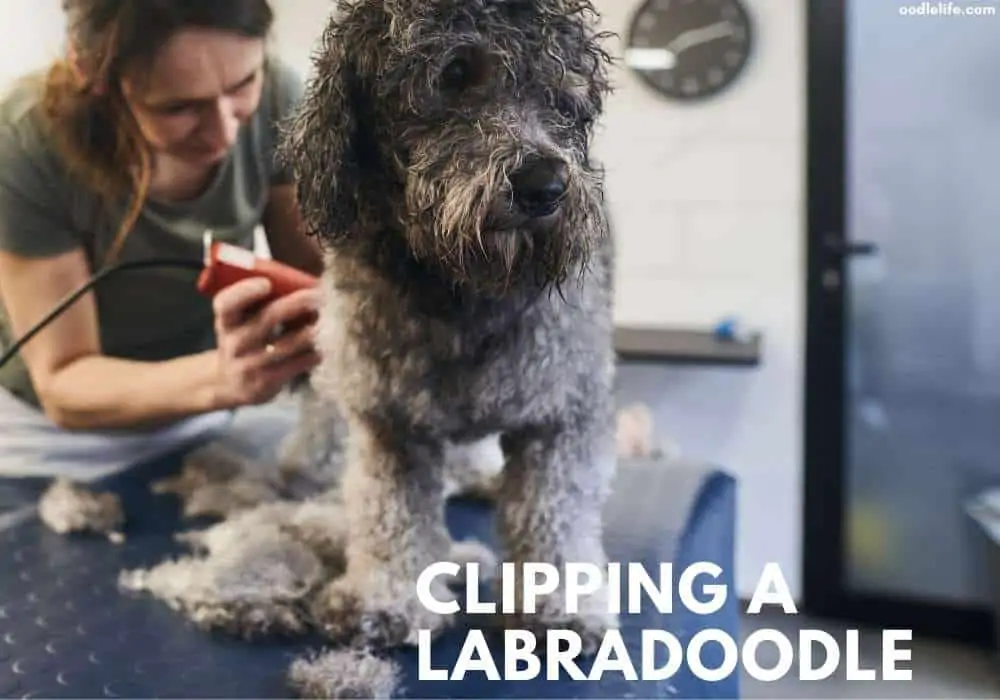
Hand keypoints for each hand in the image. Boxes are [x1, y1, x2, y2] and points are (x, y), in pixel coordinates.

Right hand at [211, 277, 320, 407]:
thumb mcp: (239, 321)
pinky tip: (325, 345)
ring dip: (312, 330)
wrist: (228, 383)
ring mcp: (250, 365)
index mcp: (226, 321)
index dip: (245, 292)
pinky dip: (314, 353)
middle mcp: (234, 343)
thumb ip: (258, 302)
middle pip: (268, 318)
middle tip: (319, 295)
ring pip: (289, 344)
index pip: (226, 304)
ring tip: (330, 319)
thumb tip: (299, 280)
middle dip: (297, 303)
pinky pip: (297, 365)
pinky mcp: (267, 382)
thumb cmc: (244, 339)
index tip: (267, 283)